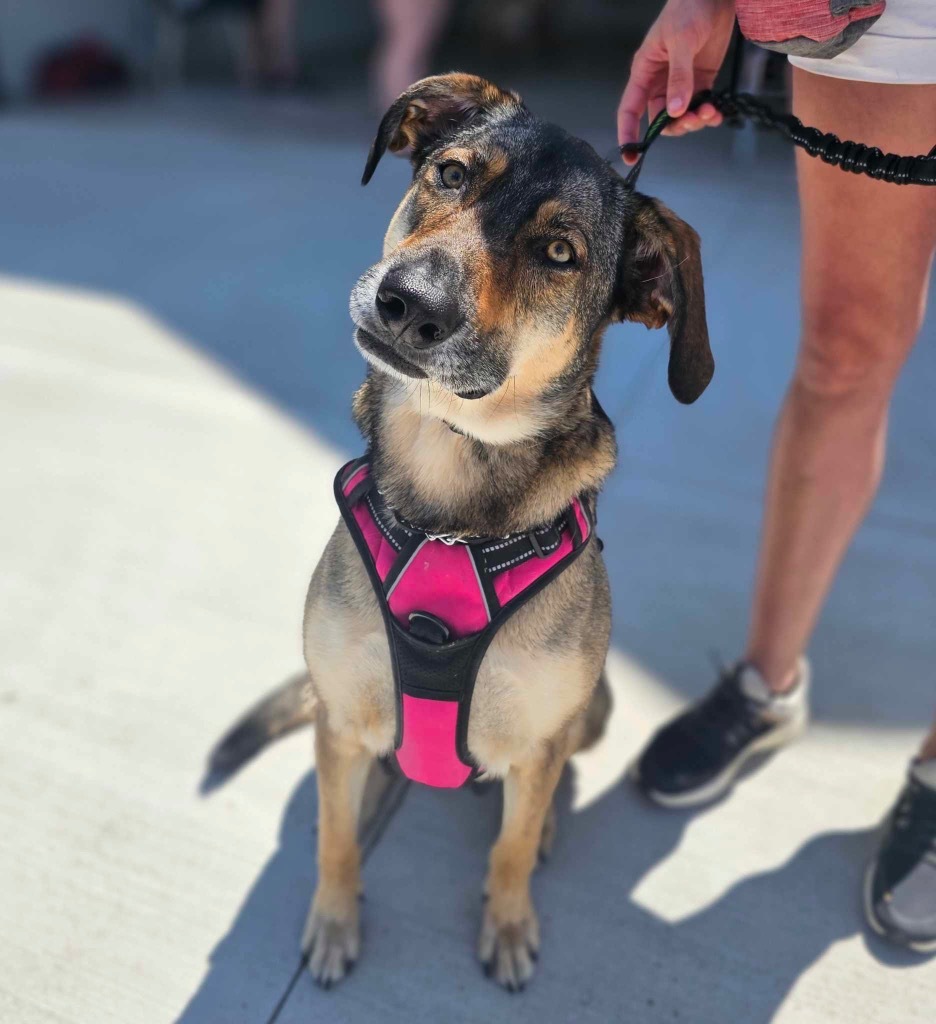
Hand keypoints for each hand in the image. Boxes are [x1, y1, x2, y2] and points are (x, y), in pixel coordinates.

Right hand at [618, 0, 735, 163]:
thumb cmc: (689, 8)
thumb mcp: (681, 41)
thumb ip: (679, 77)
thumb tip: (676, 110)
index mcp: (645, 72)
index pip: (630, 110)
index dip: (628, 133)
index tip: (631, 155)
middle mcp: (660, 82)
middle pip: (660, 119)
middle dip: (676, 126)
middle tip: (694, 120)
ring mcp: (681, 84)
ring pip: (682, 117)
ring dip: (695, 121)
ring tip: (710, 112)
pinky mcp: (701, 81)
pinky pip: (700, 107)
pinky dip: (708, 115)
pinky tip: (716, 113)